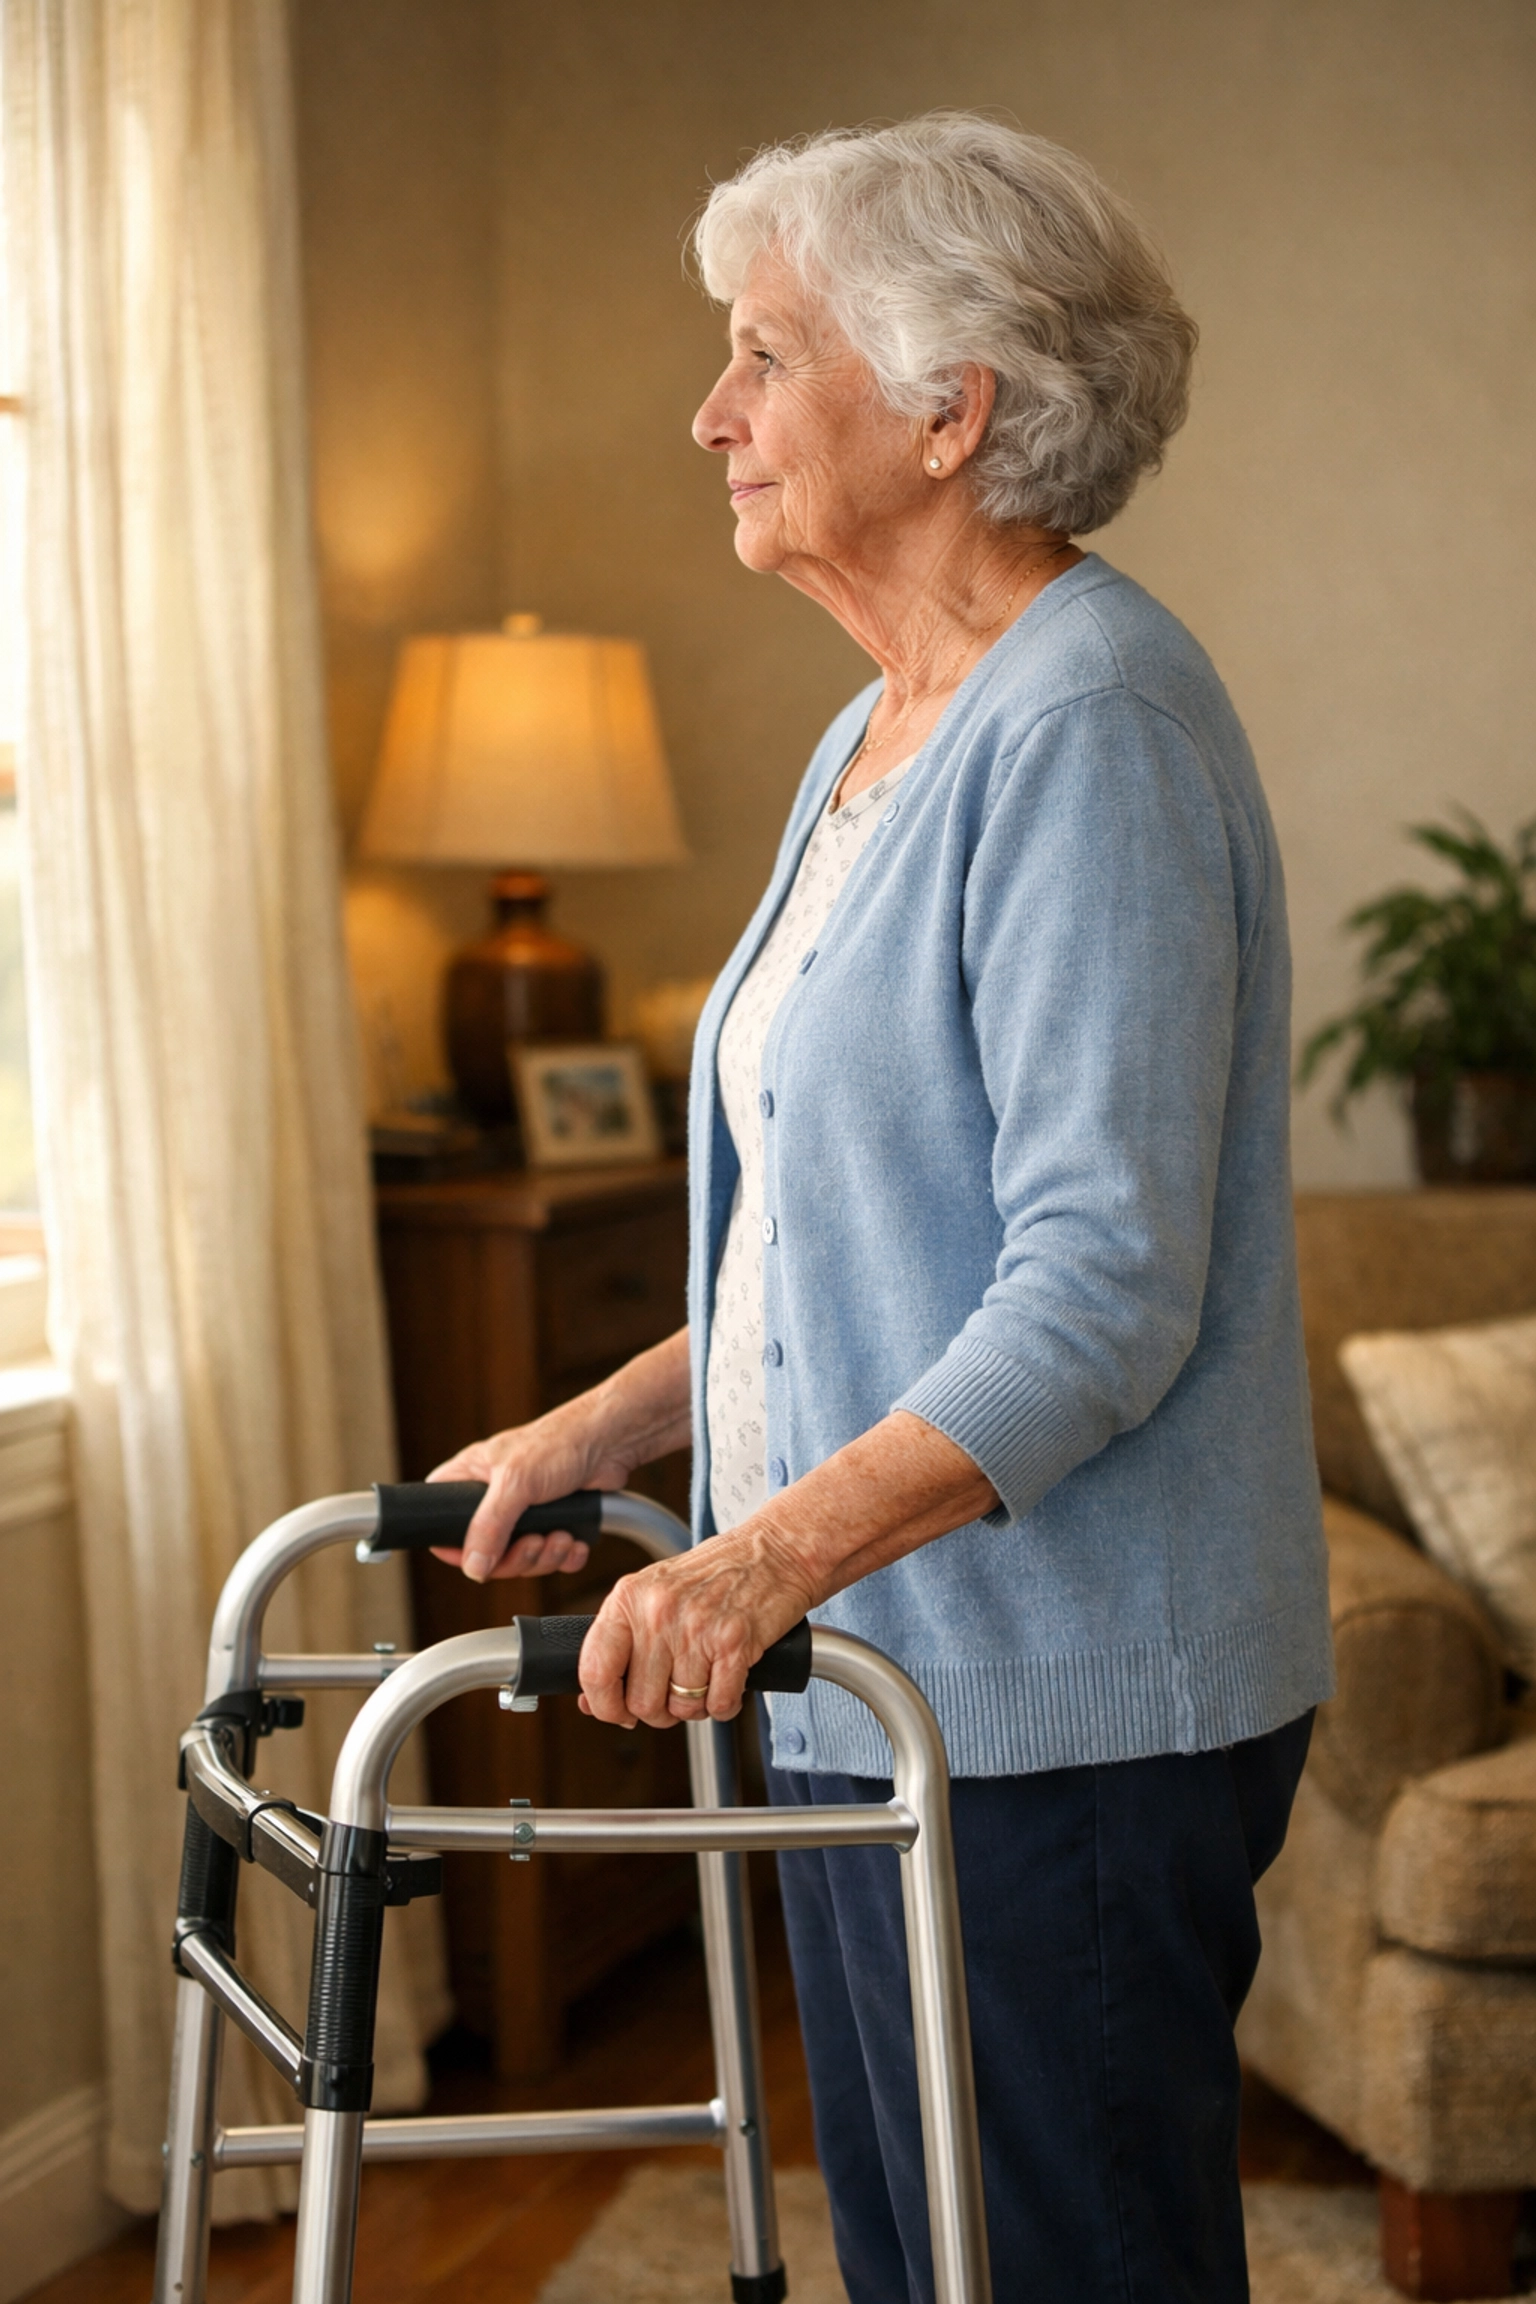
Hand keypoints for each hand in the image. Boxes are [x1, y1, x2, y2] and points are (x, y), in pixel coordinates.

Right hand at [427, 1405, 634, 1581]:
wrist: (611, 1441)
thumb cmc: (559, 1444)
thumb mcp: (515, 1483)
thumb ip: (489, 1526)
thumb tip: (473, 1567)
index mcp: (470, 1479)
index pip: (442, 1522)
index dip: (456, 1548)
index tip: (479, 1559)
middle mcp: (494, 1498)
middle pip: (487, 1553)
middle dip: (516, 1557)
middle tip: (535, 1543)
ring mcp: (525, 1513)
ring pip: (521, 1558)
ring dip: (545, 1557)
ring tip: (561, 1538)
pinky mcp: (555, 1522)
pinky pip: (551, 1557)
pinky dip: (565, 1557)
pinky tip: (575, 1542)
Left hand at [578, 1523, 816, 1727]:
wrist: (775, 1551)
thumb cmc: (715, 1574)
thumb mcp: (655, 1594)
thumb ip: (622, 1643)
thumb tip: (591, 1701)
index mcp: (628, 1598)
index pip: (595, 1670)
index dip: (605, 1706)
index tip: (619, 1713)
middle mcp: (658, 1611)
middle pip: (642, 1701)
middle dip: (661, 1711)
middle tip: (677, 1693)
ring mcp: (696, 1627)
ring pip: (683, 1708)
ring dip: (696, 1706)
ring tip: (707, 1678)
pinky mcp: (735, 1642)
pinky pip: (719, 1704)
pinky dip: (725, 1704)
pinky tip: (729, 1680)